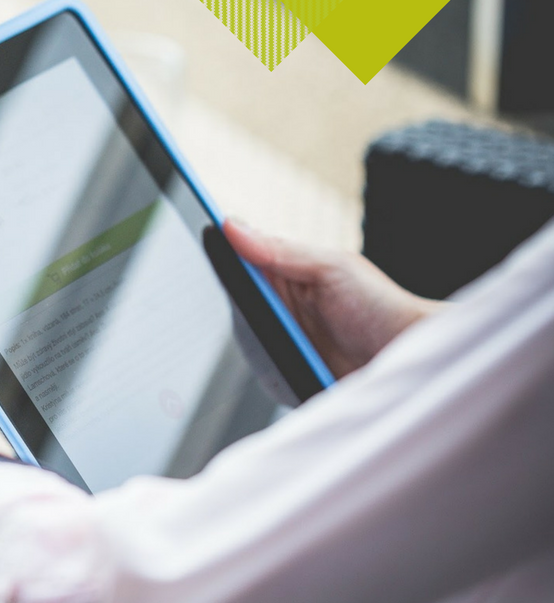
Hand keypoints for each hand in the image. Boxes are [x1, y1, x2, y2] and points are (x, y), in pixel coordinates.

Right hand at [224, 220, 444, 377]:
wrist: (409, 359)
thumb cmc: (380, 306)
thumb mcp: (331, 267)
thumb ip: (280, 249)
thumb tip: (231, 226)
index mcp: (285, 273)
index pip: (237, 259)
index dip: (215, 250)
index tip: (194, 234)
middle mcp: (278, 307)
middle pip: (233, 303)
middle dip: (235, 303)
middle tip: (257, 304)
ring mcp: (281, 342)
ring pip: (243, 341)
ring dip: (253, 341)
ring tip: (283, 338)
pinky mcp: (286, 376)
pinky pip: (260, 374)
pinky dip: (266, 371)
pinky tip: (283, 364)